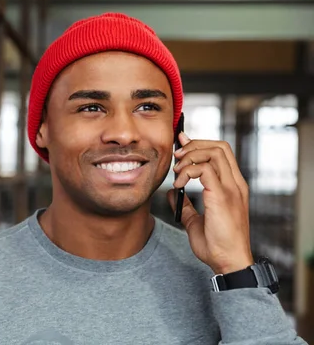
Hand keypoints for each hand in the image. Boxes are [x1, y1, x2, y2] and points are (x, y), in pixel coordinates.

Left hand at [166, 132, 253, 274]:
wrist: (228, 263)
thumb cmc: (216, 246)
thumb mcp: (195, 221)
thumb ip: (185, 205)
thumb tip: (171, 193)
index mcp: (233, 187)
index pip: (222, 152)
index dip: (200, 144)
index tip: (181, 145)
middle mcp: (236, 184)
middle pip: (220, 146)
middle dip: (194, 145)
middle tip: (176, 157)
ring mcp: (231, 189)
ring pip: (214, 153)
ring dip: (190, 157)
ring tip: (177, 172)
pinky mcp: (222, 197)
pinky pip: (205, 170)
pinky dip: (188, 172)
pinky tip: (179, 185)